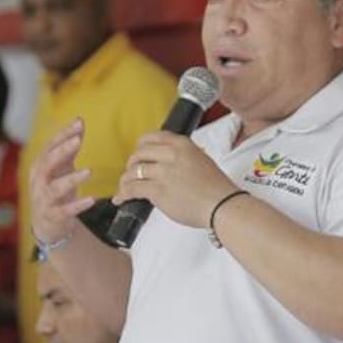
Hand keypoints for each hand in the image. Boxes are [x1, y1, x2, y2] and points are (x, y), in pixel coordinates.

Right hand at [28, 120, 93, 243]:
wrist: (45, 224)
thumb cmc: (54, 189)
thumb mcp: (61, 167)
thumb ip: (69, 147)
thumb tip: (79, 121)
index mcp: (40, 166)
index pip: (50, 146)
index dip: (63, 134)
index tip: (79, 124)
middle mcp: (39, 181)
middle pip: (47, 163)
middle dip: (61, 150)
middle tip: (77, 140)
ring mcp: (44, 199)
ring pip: (54, 188)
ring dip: (71, 179)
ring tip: (89, 172)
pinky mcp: (53, 216)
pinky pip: (64, 211)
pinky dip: (77, 205)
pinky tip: (91, 200)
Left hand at [113, 131, 238, 228]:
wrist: (221, 205)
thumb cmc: (215, 188)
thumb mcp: (200, 160)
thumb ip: (181, 157)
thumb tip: (164, 164)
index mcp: (181, 144)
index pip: (151, 137)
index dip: (140, 147)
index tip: (137, 154)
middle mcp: (170, 154)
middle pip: (138, 154)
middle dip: (131, 165)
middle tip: (131, 174)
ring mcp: (163, 172)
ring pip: (132, 172)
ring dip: (125, 181)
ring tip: (124, 189)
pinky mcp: (157, 190)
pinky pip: (132, 188)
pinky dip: (123, 194)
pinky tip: (121, 199)